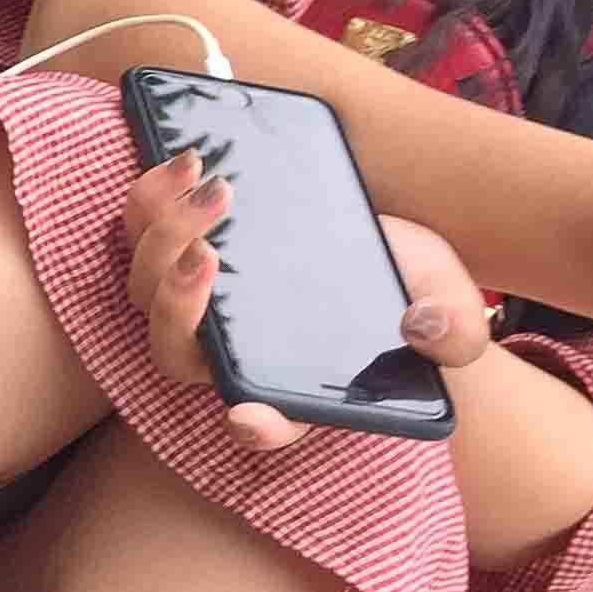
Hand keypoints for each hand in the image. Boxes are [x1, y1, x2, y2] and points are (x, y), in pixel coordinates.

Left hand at [122, 148, 486, 449]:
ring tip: (212, 186)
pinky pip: (141, 234)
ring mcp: (199, 305)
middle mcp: (231, 354)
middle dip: (177, 304)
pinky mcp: (181, 252)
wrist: (384, 242)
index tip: (249, 416)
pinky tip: (188, 164)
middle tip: (210, 252)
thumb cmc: (416, 290)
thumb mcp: (451, 308)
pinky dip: (151, 200)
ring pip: (144, 288)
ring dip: (162, 237)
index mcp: (293, 387)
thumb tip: (421, 326)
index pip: (265, 425)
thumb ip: (451, 333)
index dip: (257, 428)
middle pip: (172, 349)